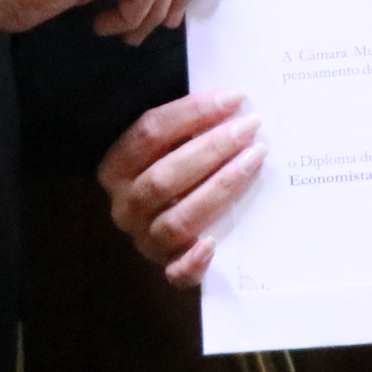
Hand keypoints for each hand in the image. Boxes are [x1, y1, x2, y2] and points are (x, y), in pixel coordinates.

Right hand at [99, 93, 263, 286]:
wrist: (168, 217)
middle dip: (212, 148)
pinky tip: (214, 244)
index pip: (150, 133)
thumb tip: (233, 99)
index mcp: (116, 167)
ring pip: (176, 220)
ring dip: (219, 188)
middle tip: (250, 128)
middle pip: (164, 177)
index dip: (193, 112)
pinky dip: (193, 262)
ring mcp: (144, 240)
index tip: (235, 98)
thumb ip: (189, 126)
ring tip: (254, 161)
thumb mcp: (170, 143)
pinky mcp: (166, 268)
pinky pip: (176, 273)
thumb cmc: (176, 167)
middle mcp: (125, 206)